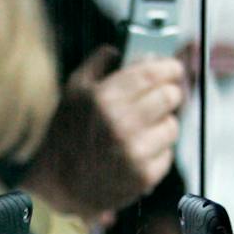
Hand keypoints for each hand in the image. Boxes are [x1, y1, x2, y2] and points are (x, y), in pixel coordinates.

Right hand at [21, 46, 185, 216]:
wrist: (61, 186)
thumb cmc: (67, 136)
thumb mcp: (73, 90)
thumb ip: (100, 63)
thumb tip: (124, 48)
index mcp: (103, 98)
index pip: (152, 73)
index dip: (169, 67)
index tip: (173, 68)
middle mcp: (120, 124)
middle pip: (170, 96)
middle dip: (169, 93)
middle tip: (162, 96)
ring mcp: (134, 152)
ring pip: (173, 125)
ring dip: (162, 124)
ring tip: (143, 129)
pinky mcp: (144, 176)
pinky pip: (168, 152)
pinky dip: (157, 150)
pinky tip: (138, 151)